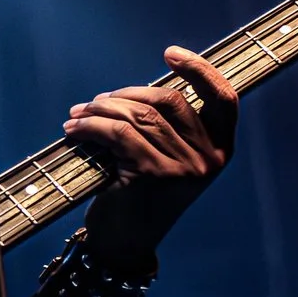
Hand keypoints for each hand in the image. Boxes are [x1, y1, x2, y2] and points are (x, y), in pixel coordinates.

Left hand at [62, 46, 238, 265]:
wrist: (125, 244)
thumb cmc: (143, 196)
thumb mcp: (169, 161)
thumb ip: (169, 128)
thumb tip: (138, 90)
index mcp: (221, 150)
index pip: (224, 98)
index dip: (200, 70)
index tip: (170, 52)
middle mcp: (208, 159)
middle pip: (170, 101)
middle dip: (127, 93)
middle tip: (97, 101)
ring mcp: (183, 167)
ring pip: (139, 115)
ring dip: (101, 108)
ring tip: (78, 114)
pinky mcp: (152, 174)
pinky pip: (117, 133)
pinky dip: (91, 126)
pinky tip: (74, 129)